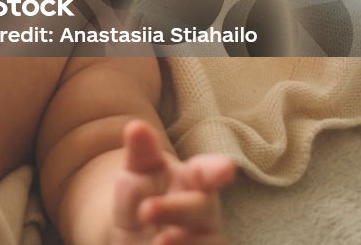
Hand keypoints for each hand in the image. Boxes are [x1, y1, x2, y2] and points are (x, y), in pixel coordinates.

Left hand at [111, 119, 233, 244]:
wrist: (135, 232)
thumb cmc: (142, 193)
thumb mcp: (137, 170)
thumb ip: (140, 151)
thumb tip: (136, 126)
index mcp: (193, 179)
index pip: (208, 172)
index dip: (216, 170)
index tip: (225, 168)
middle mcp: (204, 211)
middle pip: (200, 209)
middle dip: (175, 209)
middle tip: (146, 209)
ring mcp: (204, 239)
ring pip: (207, 242)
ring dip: (184, 242)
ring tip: (159, 241)